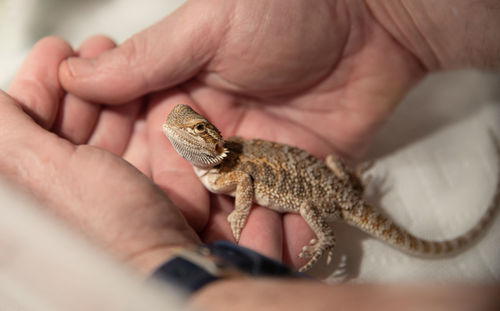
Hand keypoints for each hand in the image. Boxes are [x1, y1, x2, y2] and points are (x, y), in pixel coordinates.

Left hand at [1, 36, 199, 274]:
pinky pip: (148, 145)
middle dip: (86, 85)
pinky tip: (161, 96)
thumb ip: (8, 132)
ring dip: (122, 95)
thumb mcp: (40, 171)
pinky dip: (154, 118)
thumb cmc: (106, 231)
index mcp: (33, 190)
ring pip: (111, 131)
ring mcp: (114, 193)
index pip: (26, 125)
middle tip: (99, 52)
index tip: (57, 53)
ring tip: (128, 65)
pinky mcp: (151, 192)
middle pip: (71, 124)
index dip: (40, 83)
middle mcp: (70, 193)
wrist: (171, 266)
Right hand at [57, 0, 425, 267]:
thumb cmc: (288, 7)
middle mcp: (223, 137)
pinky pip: (293, 213)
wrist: (373, 13)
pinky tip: (282, 253)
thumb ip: (148, 62)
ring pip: (244, 212)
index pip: (157, 160)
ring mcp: (266, 157)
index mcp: (188, 105)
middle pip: (199, 197)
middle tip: (204, 247)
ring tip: (246, 258)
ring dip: (244, 237)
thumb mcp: (207, 27)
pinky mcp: (307, 170)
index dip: (153, 191)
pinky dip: (289, 236)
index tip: (156, 216)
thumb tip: (76, 75)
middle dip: (200, 224)